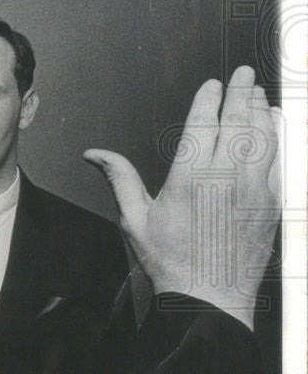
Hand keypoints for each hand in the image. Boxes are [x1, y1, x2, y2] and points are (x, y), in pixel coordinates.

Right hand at [84, 66, 280, 329]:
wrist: (210, 300)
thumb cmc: (171, 263)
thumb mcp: (135, 219)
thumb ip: (119, 178)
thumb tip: (95, 154)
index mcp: (190, 178)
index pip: (204, 123)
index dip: (209, 98)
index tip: (213, 84)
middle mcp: (226, 178)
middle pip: (238, 122)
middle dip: (241, 93)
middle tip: (244, 73)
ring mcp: (254, 190)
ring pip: (264, 138)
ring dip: (261, 111)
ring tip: (258, 93)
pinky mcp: (271, 204)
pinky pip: (277, 161)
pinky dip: (276, 138)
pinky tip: (273, 127)